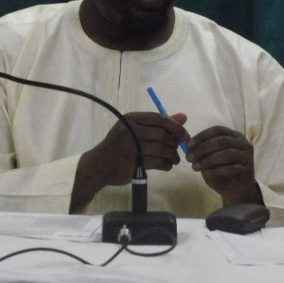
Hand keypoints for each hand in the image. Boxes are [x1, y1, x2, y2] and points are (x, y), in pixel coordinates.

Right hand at [70, 111, 187, 211]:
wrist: (99, 165)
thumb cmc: (118, 145)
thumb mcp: (134, 129)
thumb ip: (159, 123)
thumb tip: (183, 117)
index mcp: (131, 119)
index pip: (159, 119)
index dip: (175, 126)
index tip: (184, 135)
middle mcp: (131, 131)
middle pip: (162, 134)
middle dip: (174, 143)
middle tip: (177, 149)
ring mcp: (132, 148)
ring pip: (163, 150)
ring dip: (173, 155)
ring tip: (174, 159)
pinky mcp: (135, 163)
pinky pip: (159, 162)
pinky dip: (167, 164)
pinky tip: (167, 165)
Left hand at [186, 125, 261, 205]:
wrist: (235, 190)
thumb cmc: (220, 170)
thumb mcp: (208, 158)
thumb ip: (201, 150)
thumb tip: (187, 145)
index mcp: (233, 135)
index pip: (217, 130)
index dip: (202, 136)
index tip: (188, 145)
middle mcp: (242, 143)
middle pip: (222, 141)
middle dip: (203, 148)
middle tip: (189, 158)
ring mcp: (247, 156)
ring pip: (227, 154)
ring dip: (208, 160)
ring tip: (195, 167)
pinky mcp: (248, 169)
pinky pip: (232, 168)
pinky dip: (217, 170)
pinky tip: (206, 172)